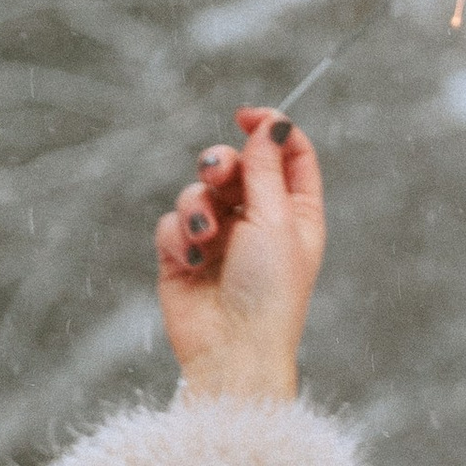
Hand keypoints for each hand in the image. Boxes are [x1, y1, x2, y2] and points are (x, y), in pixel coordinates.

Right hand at [156, 107, 324, 400]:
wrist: (232, 349)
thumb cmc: (269, 291)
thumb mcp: (276, 219)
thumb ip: (267, 168)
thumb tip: (273, 122)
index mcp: (295, 212)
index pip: (288, 155)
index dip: (269, 129)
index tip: (245, 116)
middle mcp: (258, 221)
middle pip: (235, 165)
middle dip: (220, 164)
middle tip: (217, 174)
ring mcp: (219, 238)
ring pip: (197, 191)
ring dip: (197, 206)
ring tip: (206, 234)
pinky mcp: (183, 255)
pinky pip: (170, 223)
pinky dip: (178, 236)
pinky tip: (192, 260)